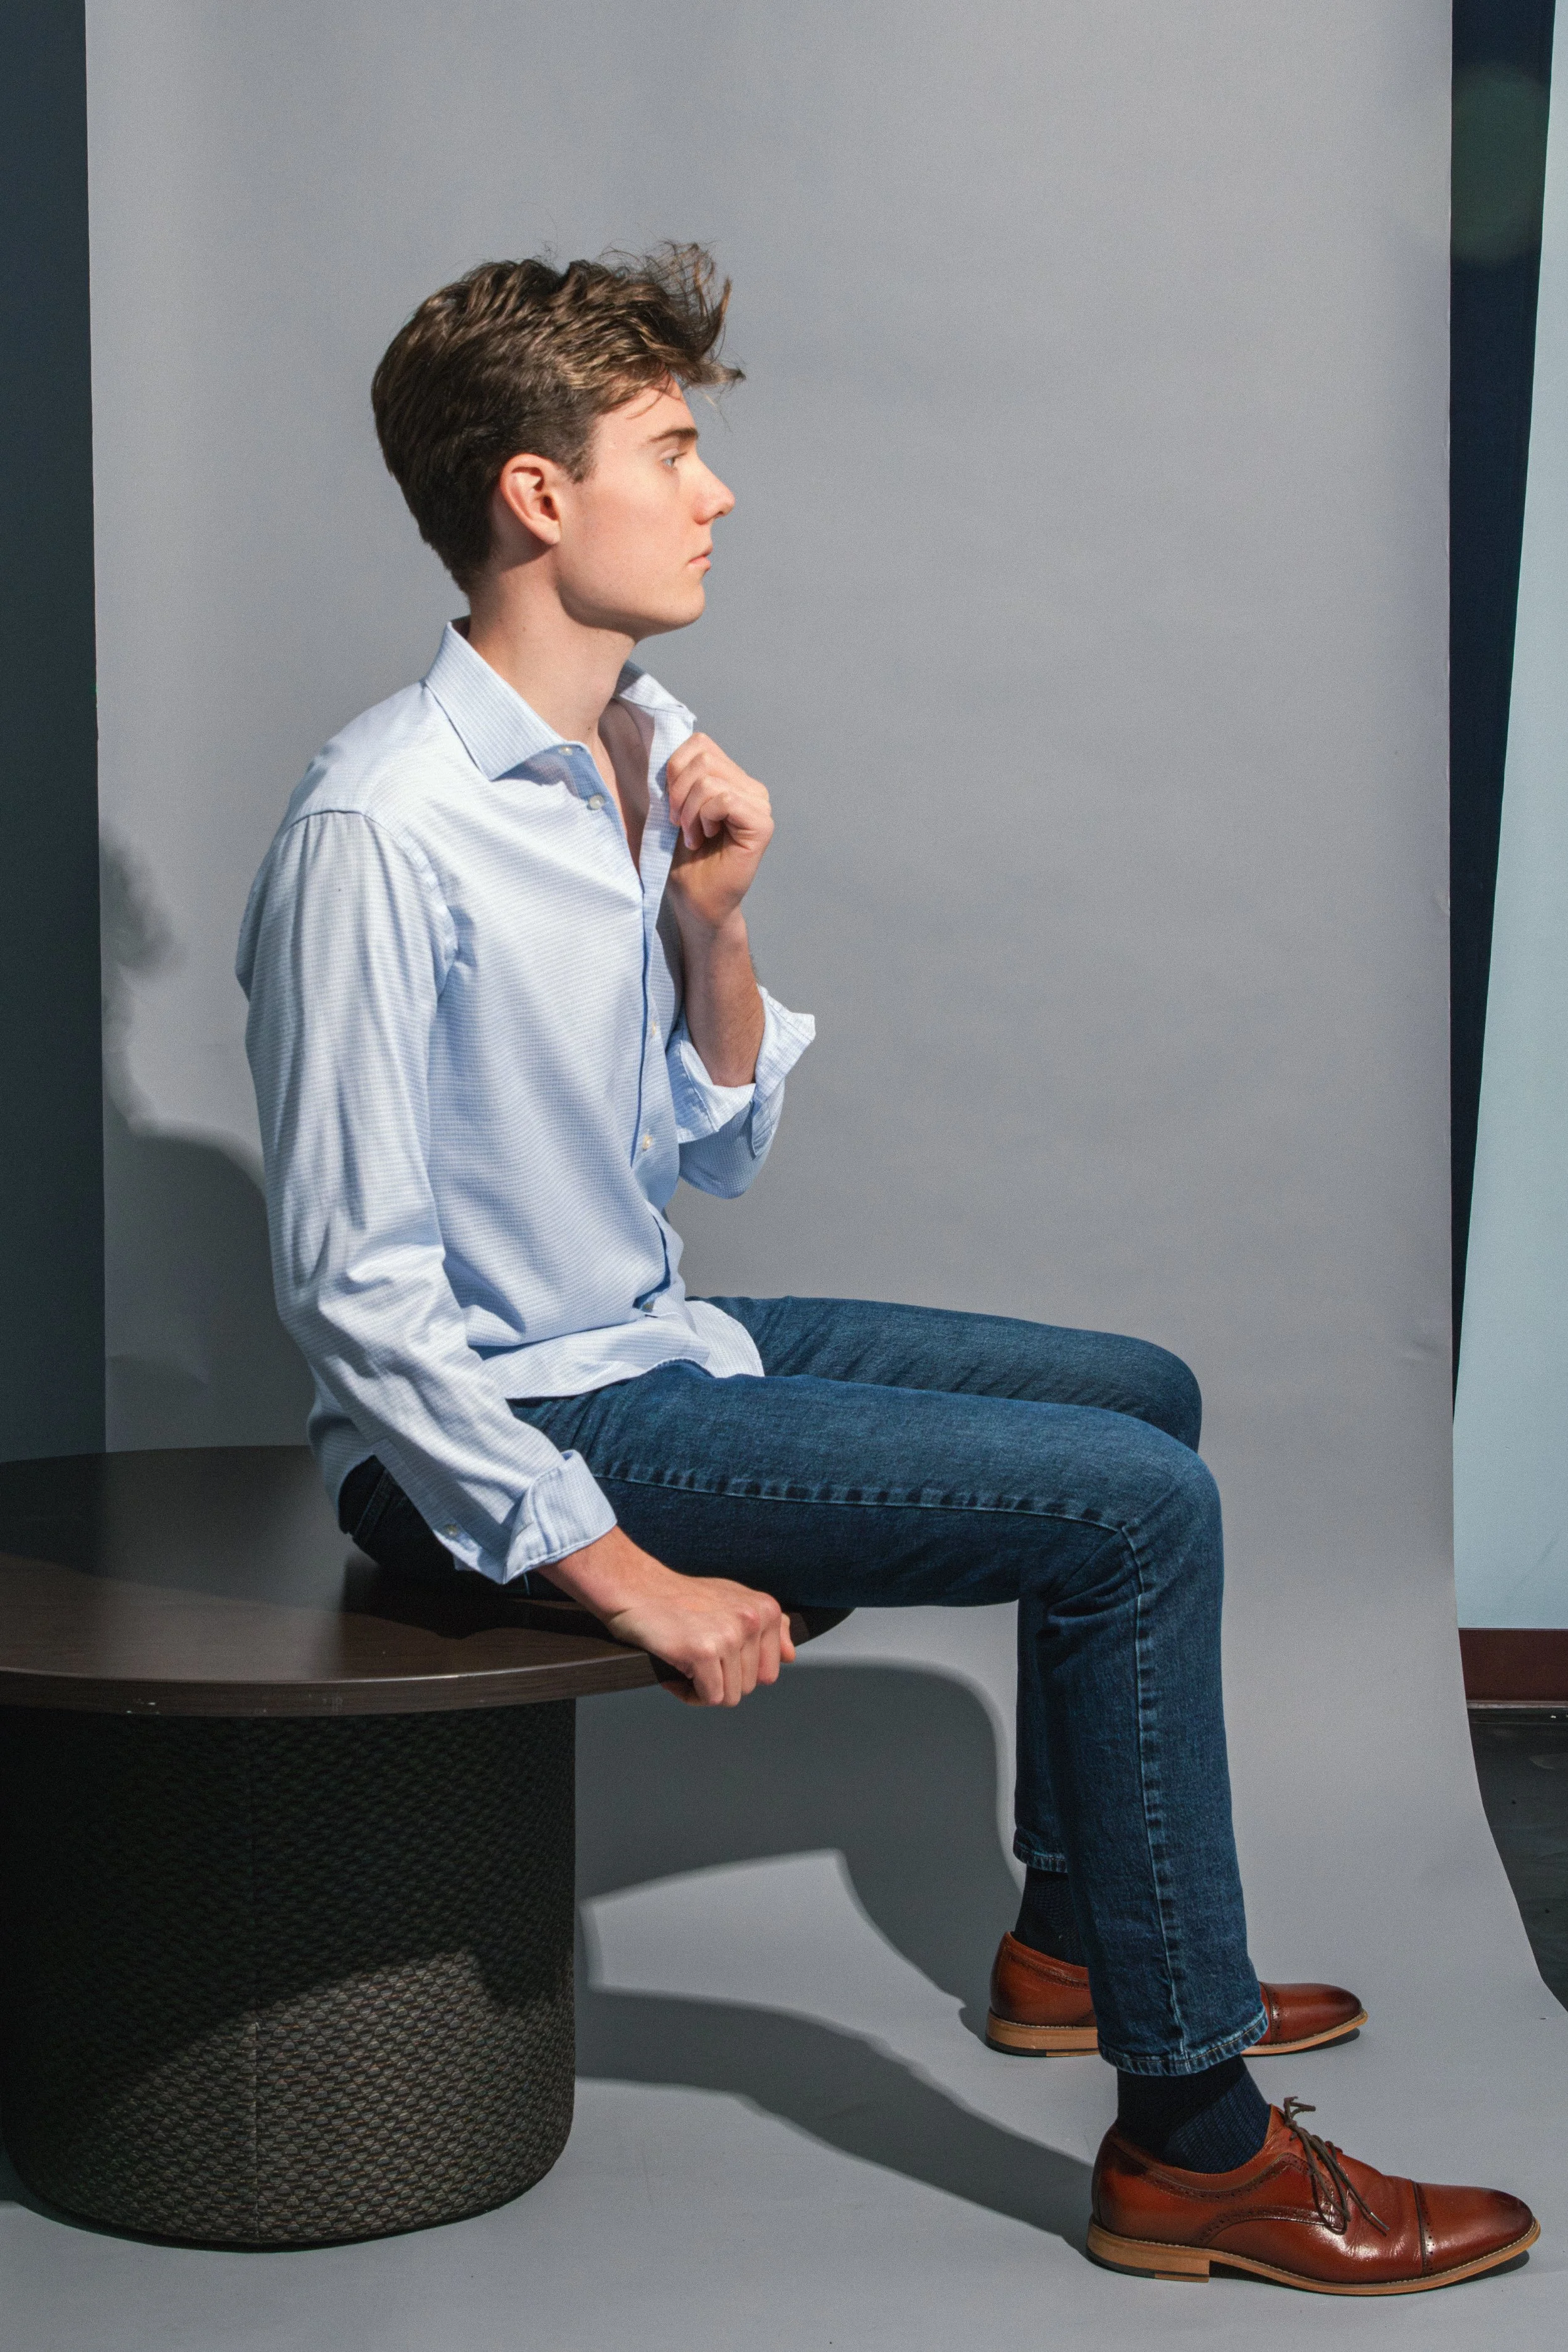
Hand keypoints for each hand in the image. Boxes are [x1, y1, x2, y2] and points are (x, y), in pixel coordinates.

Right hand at [541, 1525, 794, 1706]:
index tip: (715, 1654)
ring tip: (684, 1661)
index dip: (738, 1670)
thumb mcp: (732, 1599)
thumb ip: (768, 1626)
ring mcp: (730, 1636)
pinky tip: (674, 1670)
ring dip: (704, 1688)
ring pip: (730, 1696)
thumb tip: (790, 1657)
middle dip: (720, 1680)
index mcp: (765, 1609)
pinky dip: (688, 1693)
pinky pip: (708, 1698)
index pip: (769, 1671)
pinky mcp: (704, 1652)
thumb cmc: (679, 1597)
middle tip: (694, 1656)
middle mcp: (752, 1620)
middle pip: (749, 1686)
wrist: (635, 1588)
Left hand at [664, 734, 773, 934]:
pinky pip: (723, 799)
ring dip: (689, 811)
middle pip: (703, 757)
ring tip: (693, 836)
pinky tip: (705, 838)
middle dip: (678, 792)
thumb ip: (680, 775)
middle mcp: (751, 788)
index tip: (672, 806)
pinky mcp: (761, 825)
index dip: (675, 770)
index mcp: (733, 778)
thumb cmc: (684, 859)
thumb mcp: (674, 807)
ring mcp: (759, 805)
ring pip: (709, 779)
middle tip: (681, 825)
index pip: (700, 743)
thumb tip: (670, 746)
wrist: (695, 900)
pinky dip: (703, 818)